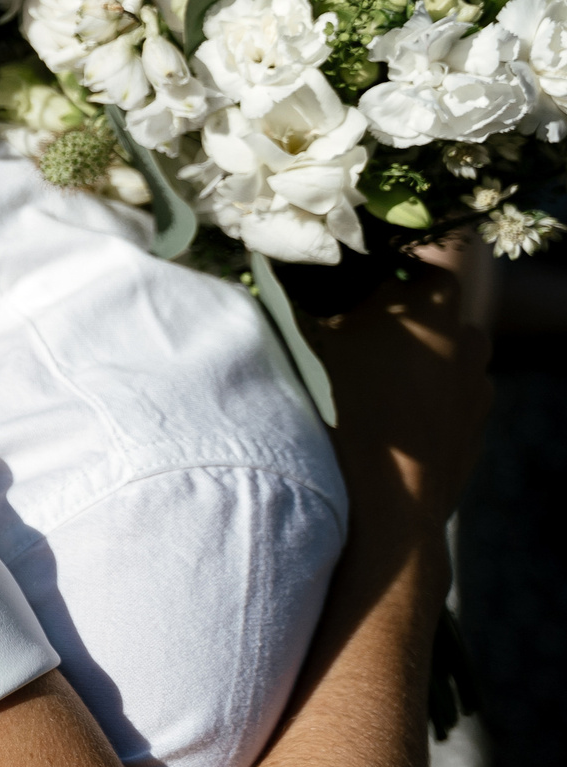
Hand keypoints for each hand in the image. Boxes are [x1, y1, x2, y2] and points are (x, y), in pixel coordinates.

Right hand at [307, 257, 490, 583]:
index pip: (417, 261)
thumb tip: (291, 268)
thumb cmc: (343, 412)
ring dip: (415, 357)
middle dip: (398, 314)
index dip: (383, 269)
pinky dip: (425, 397)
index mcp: (430, 304)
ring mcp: (476, 384)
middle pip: (431, 307)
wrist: (387, 505)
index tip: (351, 285)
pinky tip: (388, 418)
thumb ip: (307, 298)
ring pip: (444, 353)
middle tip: (352, 332)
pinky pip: (450, 394)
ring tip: (369, 382)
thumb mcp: (309, 341)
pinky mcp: (475, 424)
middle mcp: (465, 336)